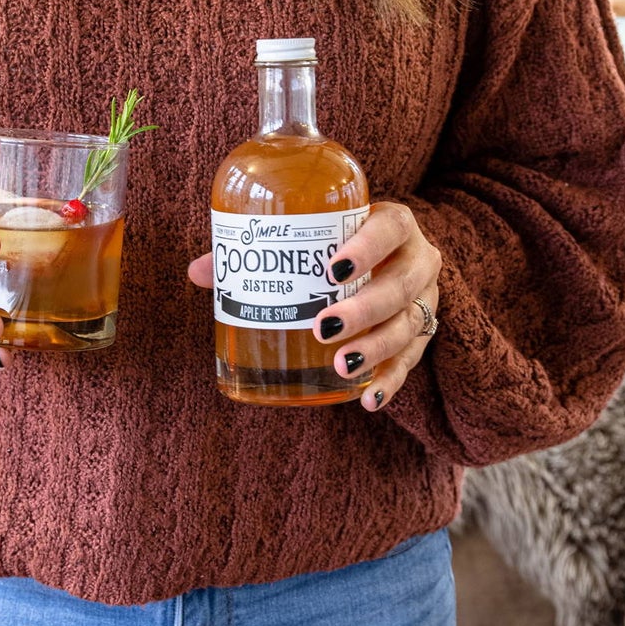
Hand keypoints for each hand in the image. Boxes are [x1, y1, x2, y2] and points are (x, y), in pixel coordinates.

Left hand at [187, 200, 441, 412]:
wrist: (393, 261)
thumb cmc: (340, 245)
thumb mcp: (314, 237)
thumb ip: (263, 251)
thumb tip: (200, 272)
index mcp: (394, 227)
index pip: (392, 227)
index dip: (368, 246)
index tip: (332, 269)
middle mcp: (418, 262)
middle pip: (400, 285)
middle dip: (364, 309)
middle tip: (323, 328)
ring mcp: (424, 301)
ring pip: (407, 326)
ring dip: (374, 349)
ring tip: (340, 366)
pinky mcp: (419, 337)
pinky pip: (409, 363)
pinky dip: (388, 382)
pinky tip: (366, 398)